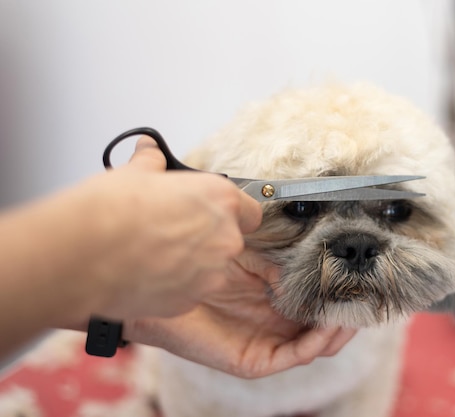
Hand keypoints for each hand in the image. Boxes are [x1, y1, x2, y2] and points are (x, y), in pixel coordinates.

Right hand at [84, 136, 261, 319]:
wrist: (85, 253)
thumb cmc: (112, 210)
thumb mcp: (136, 172)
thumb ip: (152, 162)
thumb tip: (149, 151)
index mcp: (220, 199)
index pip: (249, 212)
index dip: (230, 214)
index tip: (211, 215)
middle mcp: (224, 238)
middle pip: (228, 241)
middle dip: (205, 240)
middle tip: (171, 234)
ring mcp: (210, 274)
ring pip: (209, 270)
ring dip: (190, 265)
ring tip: (153, 255)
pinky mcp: (190, 301)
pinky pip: (189, 292)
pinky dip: (173, 286)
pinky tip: (146, 274)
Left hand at [123, 250, 356, 377]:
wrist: (159, 279)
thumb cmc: (198, 264)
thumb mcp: (248, 254)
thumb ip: (278, 258)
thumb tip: (309, 261)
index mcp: (276, 299)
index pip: (318, 303)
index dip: (341, 294)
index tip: (362, 279)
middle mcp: (276, 323)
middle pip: (325, 327)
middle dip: (349, 314)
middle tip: (368, 298)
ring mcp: (267, 342)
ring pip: (317, 345)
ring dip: (340, 328)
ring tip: (354, 310)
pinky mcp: (255, 359)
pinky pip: (295, 355)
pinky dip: (318, 341)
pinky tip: (330, 323)